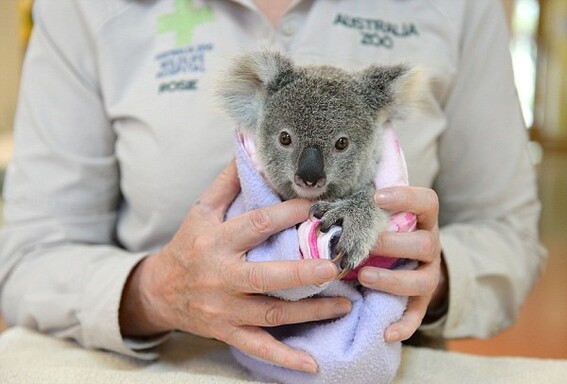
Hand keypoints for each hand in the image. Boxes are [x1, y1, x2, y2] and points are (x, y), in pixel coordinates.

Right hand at [119, 161, 350, 372]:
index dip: (288, 214)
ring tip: (346, 303)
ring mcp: (225, 309)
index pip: (256, 225)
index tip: (319, 205)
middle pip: (265, 276)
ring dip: (310, 312)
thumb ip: (228, 183)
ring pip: (271, 313)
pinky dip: (286, 358)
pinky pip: (259, 347)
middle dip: (302, 272)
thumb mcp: (202, 210)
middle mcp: (220, 276)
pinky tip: (314, 365)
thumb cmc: (189, 244)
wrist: (161, 290)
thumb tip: (249, 147)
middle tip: (337, 264)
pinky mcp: (229, 331)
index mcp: (215, 241)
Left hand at [357, 186, 446, 341]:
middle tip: (364, 246)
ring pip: (422, 280)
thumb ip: (359, 209)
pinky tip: (386, 333)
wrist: (408, 259)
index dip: (406, 197)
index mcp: (422, 220)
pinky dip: (404, 326)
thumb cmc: (383, 231)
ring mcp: (428, 274)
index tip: (376, 197)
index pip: (427, 202)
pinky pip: (417, 315)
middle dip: (392, 245)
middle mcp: (431, 246)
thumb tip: (315, 207)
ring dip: (392, 280)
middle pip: (425, 244)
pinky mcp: (422, 300)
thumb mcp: (377, 216)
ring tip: (364, 277)